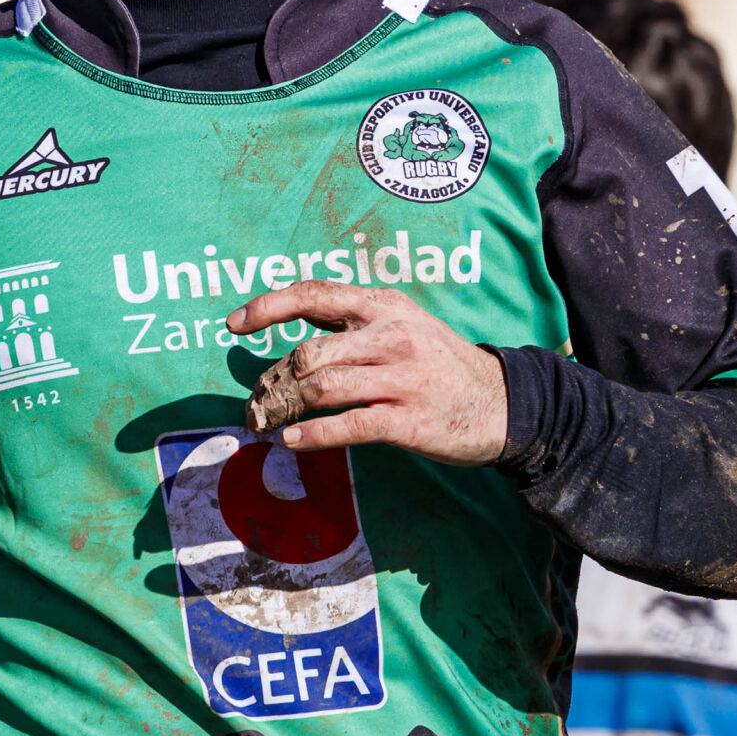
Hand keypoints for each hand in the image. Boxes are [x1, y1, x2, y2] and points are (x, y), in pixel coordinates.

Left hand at [226, 283, 507, 466]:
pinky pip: (347, 426)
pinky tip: (292, 441)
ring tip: (267, 422)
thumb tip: (294, 333)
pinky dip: (312, 435)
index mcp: (384, 305)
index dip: (269, 306)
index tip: (234, 323)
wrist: (502, 403)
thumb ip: (354, 325)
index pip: (315, 294)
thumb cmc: (440, 363)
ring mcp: (401, 378)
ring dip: (284, 408)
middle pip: (309, 352)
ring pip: (321, 388)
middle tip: (257, 401)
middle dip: (272, 380)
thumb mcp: (404, 324)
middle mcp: (391, 335)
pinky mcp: (407, 419)